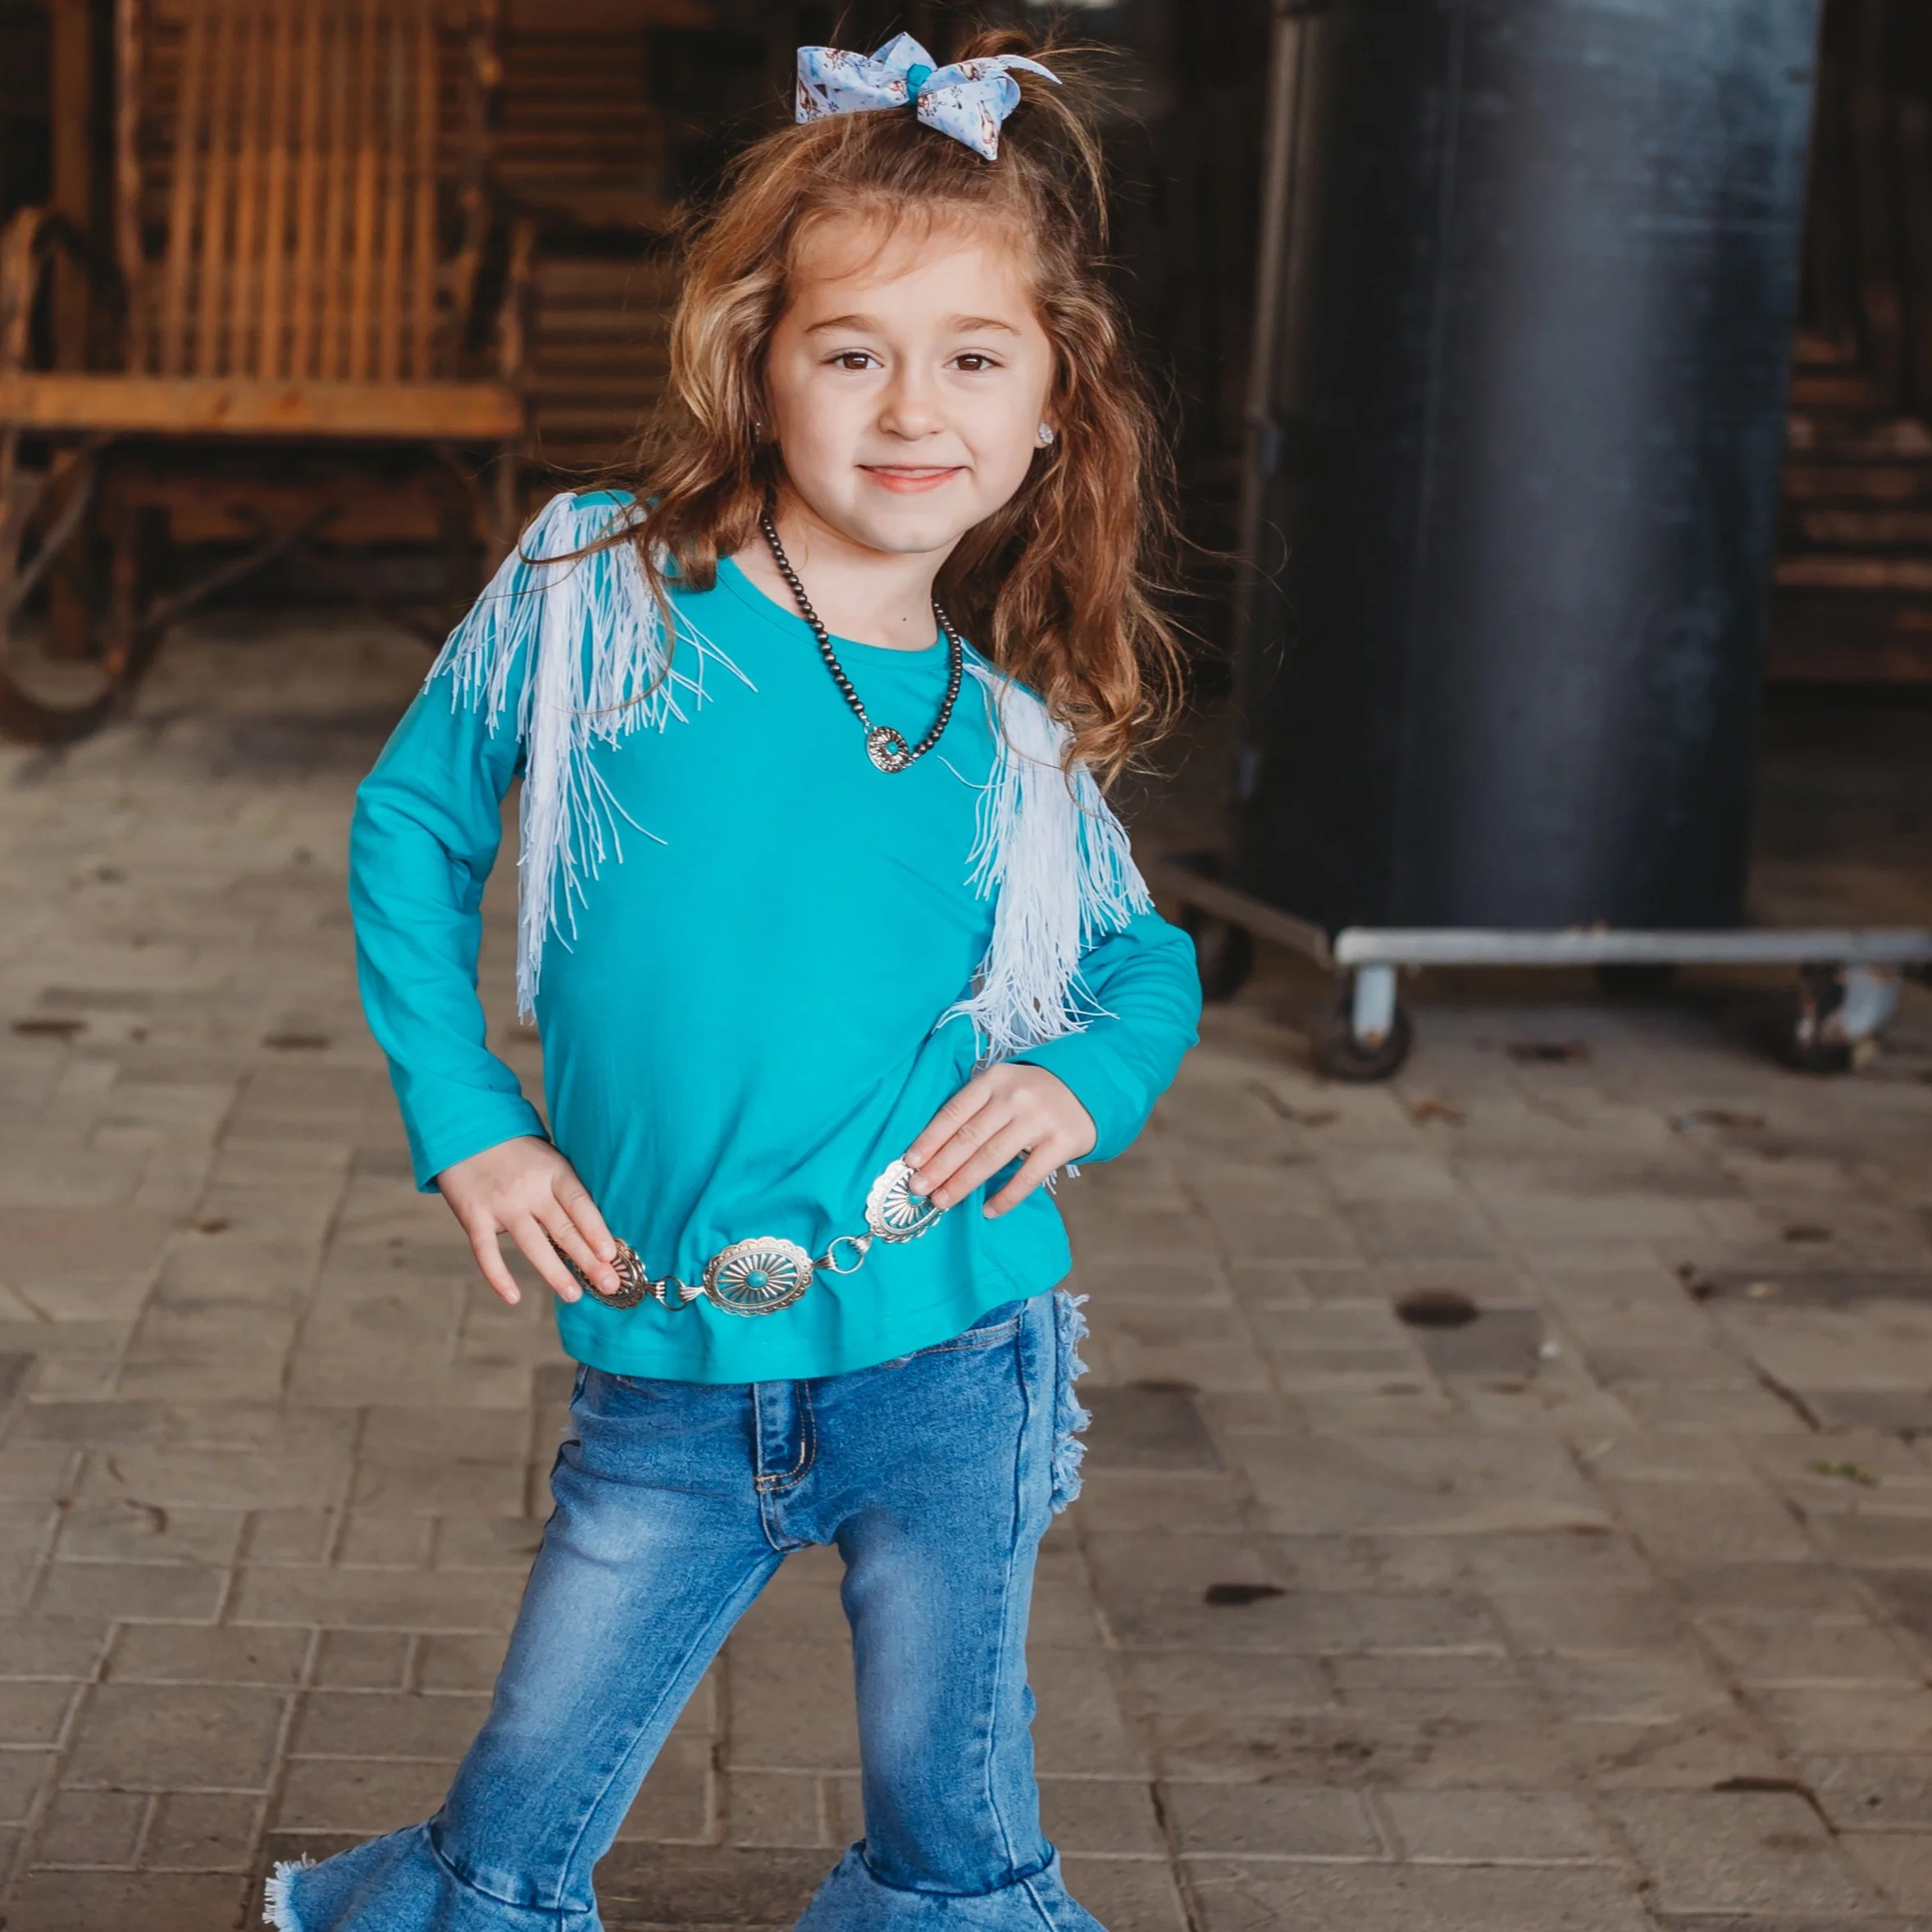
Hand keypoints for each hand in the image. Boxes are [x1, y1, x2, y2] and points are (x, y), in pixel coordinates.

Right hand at [436, 1136, 619, 1306]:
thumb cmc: (517, 1152)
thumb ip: (565, 1192)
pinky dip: (499, 1277)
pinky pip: (486, 1252)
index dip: (596, 1230)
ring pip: (533, 1245)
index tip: (610, 1255)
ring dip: (555, 1273)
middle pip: (563, 1229)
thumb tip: (594, 1234)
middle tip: (608, 1285)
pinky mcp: (474, 1216)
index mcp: (554, 1172)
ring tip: (574, 1296)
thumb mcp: (548, 1159)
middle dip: (588, 1260)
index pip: (580, 1204)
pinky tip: (513, 1298)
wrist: (465, 1130)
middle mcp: (529, 1189)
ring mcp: (501, 1204)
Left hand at [906, 1064, 1095, 1218]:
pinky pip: (1028, 1176)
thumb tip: (933, 1151)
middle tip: (919, 1189)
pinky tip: (988, 1210)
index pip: (954, 1112)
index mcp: (994, 1080)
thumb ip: (975, 1109)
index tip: (910, 1162)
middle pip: (969, 1137)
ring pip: (992, 1157)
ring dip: (963, 1183)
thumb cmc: (1032, 1093)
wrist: (1089, 1087)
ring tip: (942, 1201)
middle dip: (940, 1166)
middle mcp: (1015, 1097)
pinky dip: (1006, 1196)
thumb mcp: (1003, 1086)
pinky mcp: (1062, 1142)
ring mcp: (1040, 1120)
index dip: (930, 1139)